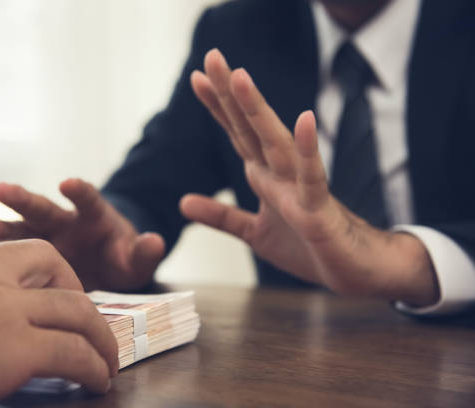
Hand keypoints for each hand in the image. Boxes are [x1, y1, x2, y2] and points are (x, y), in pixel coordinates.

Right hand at [0, 179, 164, 290]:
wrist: (106, 269)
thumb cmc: (122, 259)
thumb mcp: (136, 260)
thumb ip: (144, 252)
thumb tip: (156, 240)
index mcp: (95, 218)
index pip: (87, 200)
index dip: (79, 191)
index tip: (67, 183)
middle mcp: (66, 224)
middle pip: (44, 208)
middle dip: (23, 199)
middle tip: (0, 190)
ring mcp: (47, 240)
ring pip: (22, 230)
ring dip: (4, 227)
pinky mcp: (34, 258)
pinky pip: (14, 257)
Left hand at [184, 49, 438, 306]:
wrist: (353, 269)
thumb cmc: (308, 245)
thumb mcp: (253, 232)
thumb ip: (221, 216)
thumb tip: (183, 202)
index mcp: (265, 176)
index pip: (238, 133)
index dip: (218, 106)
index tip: (198, 77)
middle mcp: (281, 174)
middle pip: (252, 128)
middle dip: (231, 93)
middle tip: (213, 56)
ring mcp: (300, 188)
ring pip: (276, 143)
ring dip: (258, 111)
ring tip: (241, 77)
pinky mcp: (319, 210)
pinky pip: (313, 177)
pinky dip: (307, 150)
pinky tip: (304, 120)